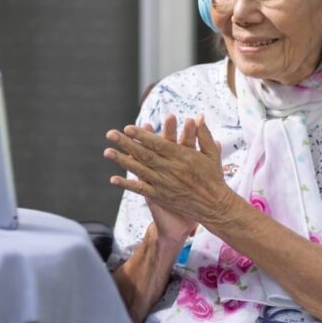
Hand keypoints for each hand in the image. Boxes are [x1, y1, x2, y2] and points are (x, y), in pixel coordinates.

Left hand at [104, 113, 232, 228]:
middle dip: (126, 143)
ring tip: (107, 151)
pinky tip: (112, 179)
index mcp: (182, 157)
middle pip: (144, 155)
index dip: (142, 136)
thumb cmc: (213, 177)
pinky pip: (141, 190)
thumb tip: (199, 116)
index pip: (158, 144)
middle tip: (110, 134)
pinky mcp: (161, 197)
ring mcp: (164, 184)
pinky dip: (127, 185)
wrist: (215, 206)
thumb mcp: (212, 154)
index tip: (128, 128)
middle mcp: (171, 170)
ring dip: (122, 161)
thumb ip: (203, 135)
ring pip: (139, 171)